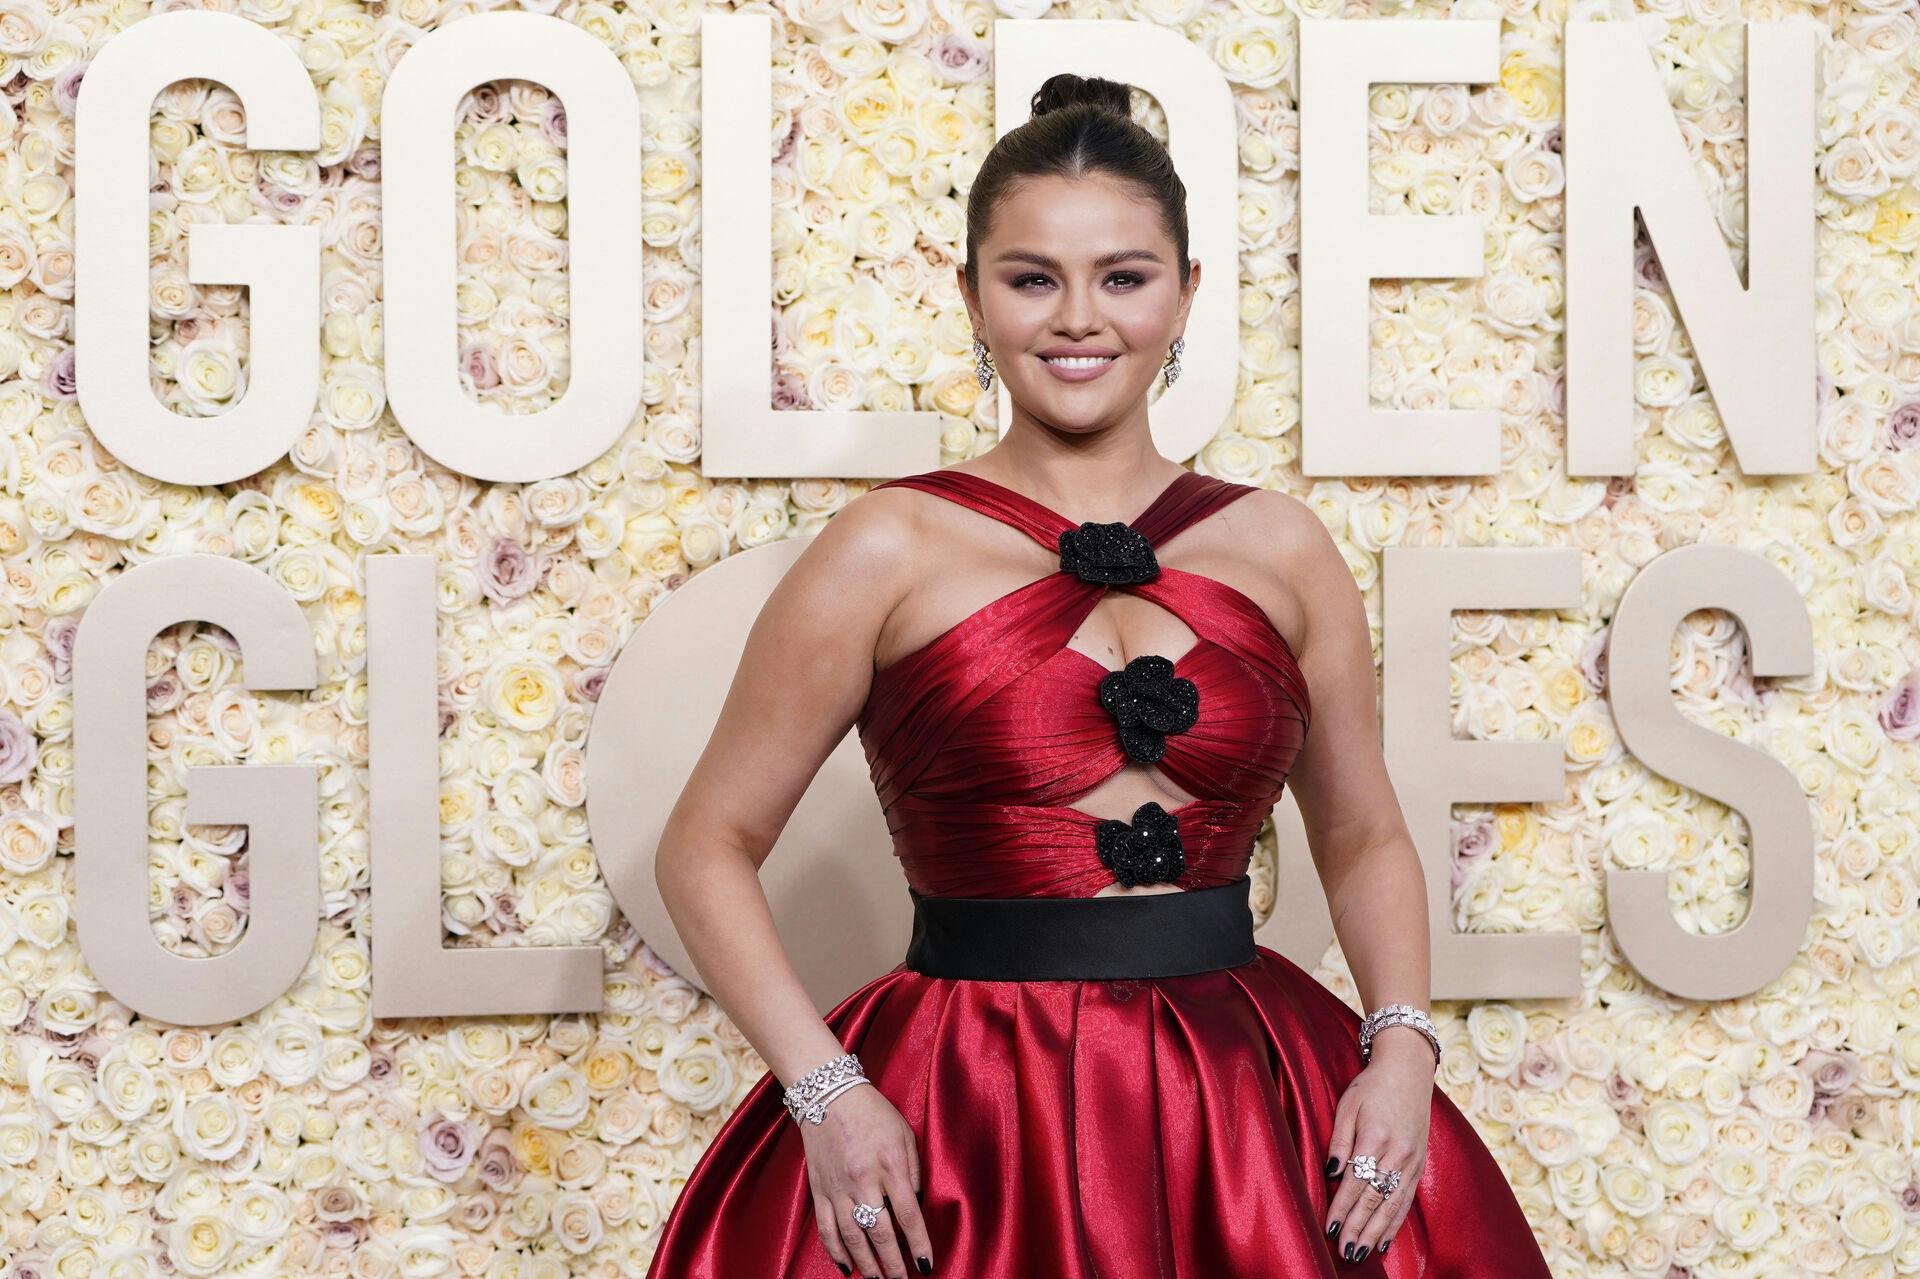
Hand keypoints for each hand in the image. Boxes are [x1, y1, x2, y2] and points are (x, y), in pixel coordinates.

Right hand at [800, 1082, 934, 1277]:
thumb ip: (913, 1171)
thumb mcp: (905, 1134)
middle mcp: (863, 1179)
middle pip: (880, 1232)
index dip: (918, 1244)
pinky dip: (836, 1251)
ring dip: (867, 1265)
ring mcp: (838, 1187)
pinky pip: (827, 1228)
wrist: (829, 1096)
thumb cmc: (873, 1113)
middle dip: (893, 1264)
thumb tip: (915, 1206)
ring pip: (852, 1236)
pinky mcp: (820, 1190)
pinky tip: (847, 1268)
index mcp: (889, 1165)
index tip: (925, 1266)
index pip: (907, 1214)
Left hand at [1322, 1038, 1432, 1263]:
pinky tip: (1384, 1239)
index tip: (1330, 1229)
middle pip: (1375, 1199)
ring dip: (1376, 1232)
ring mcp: (1412, 1161)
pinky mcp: (1419, 1164)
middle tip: (1345, 1252)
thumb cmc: (1372, 1086)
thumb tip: (1330, 1174)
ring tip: (1361, 1253)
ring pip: (1393, 1205)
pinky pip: (1406, 1200)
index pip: (1355, 1182)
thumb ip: (1339, 1141)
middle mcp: (1398, 1154)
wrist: (1408, 1070)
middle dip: (1358, 1228)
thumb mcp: (1347, 1105)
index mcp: (1377, 1137)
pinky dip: (1395, 1222)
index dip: (1342, 1208)